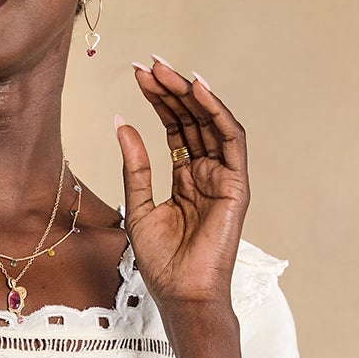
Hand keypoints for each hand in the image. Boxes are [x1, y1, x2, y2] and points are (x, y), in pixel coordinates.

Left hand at [115, 58, 250, 314]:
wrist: (181, 294)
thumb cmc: (162, 262)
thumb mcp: (139, 207)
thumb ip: (135, 167)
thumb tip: (121, 123)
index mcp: (185, 177)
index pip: (174, 126)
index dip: (157, 99)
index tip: (136, 74)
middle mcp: (206, 171)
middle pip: (190, 119)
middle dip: (170, 89)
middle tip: (148, 64)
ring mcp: (223, 177)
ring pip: (209, 122)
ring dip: (189, 93)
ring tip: (166, 70)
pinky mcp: (237, 184)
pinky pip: (231, 140)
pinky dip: (217, 112)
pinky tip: (198, 90)